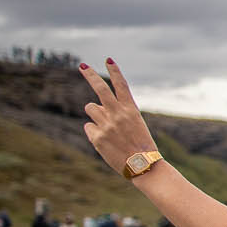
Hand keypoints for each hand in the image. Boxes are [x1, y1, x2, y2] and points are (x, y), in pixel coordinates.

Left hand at [77, 59, 159, 175]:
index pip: (122, 85)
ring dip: (95, 114)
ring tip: (107, 127)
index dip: (114, 71)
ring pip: (90, 108)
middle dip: (90, 75)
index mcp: (131, 110)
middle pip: (100, 89)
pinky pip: (89, 127)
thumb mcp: (133, 125)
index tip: (108, 59)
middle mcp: (118, 114)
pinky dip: (95, 133)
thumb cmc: (140, 146)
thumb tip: (92, 107)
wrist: (143, 166)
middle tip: (82, 65)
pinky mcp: (97, 137)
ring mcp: (106, 125)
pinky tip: (106, 142)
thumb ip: (113, 113)